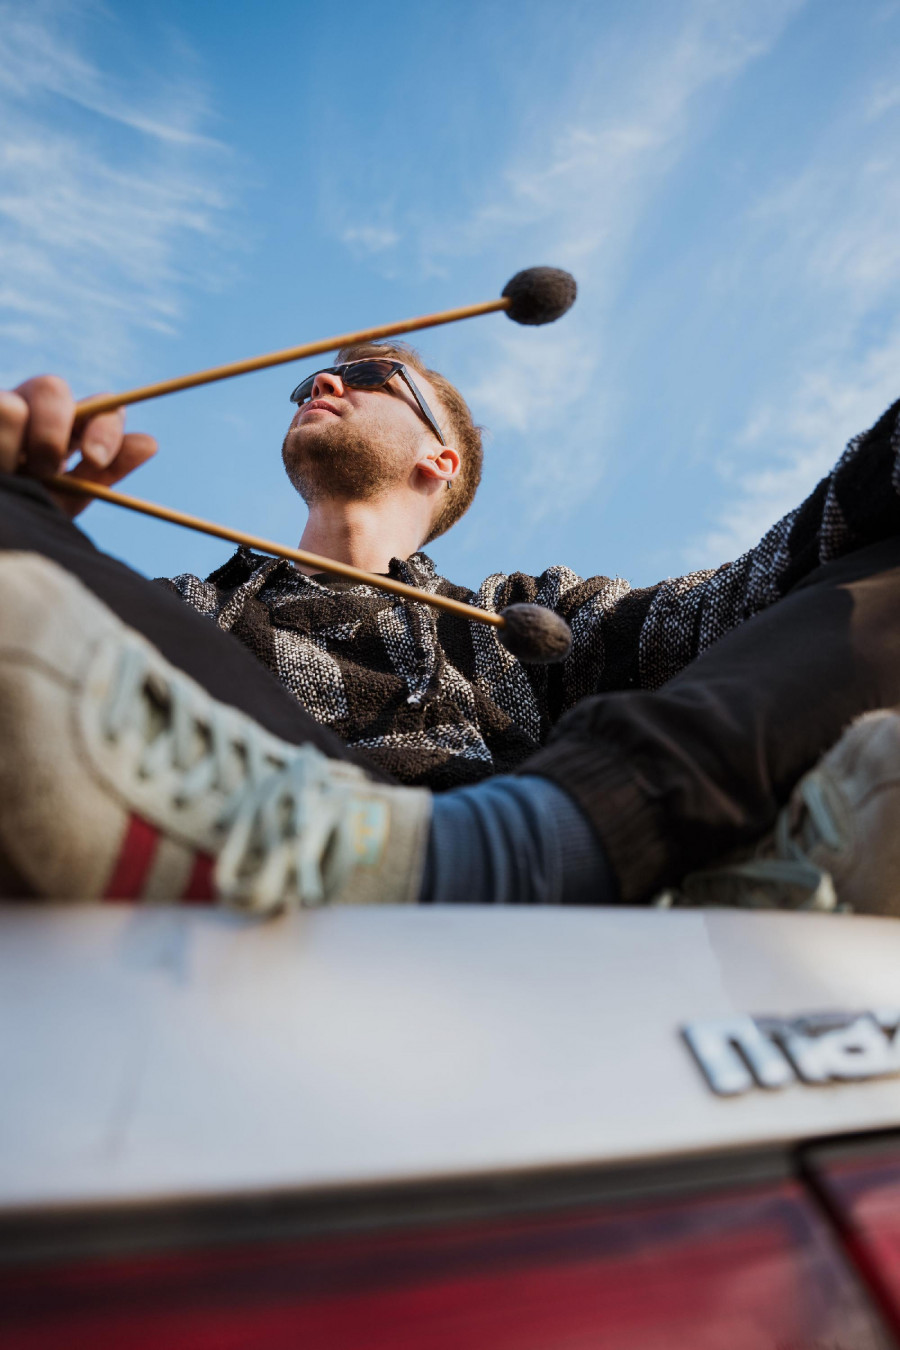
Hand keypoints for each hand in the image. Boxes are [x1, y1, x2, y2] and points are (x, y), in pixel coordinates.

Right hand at [0, 375, 156, 518]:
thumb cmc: (27, 511)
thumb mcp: (65, 498)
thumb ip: (104, 472)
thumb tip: (150, 442)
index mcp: (68, 428)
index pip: (101, 407)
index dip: (104, 427)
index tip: (97, 460)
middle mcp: (30, 408)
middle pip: (52, 388)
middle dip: (51, 432)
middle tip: (43, 470)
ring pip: (11, 407)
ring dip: (10, 450)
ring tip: (6, 475)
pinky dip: (0, 450)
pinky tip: (0, 473)